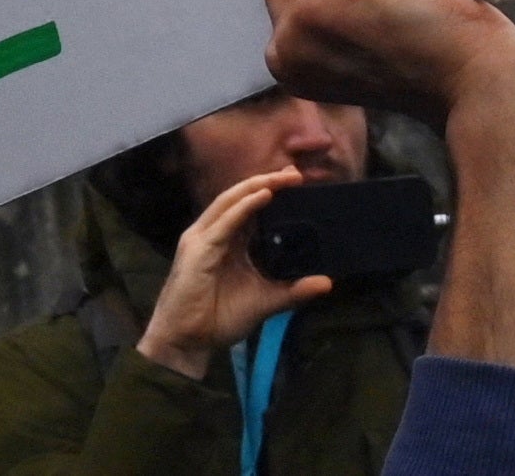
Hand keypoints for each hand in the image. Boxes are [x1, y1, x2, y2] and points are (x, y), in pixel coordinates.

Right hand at [134, 169, 329, 381]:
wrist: (187, 341)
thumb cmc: (218, 319)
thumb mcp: (265, 302)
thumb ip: (293, 291)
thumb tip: (327, 282)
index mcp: (226, 242)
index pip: (247, 208)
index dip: (268, 192)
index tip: (295, 182)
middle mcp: (212, 234)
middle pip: (239, 198)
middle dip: (265, 182)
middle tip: (294, 173)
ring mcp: (202, 239)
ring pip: (230, 202)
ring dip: (256, 187)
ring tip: (281, 178)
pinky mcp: (198, 250)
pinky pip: (224, 222)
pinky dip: (244, 207)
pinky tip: (262, 197)